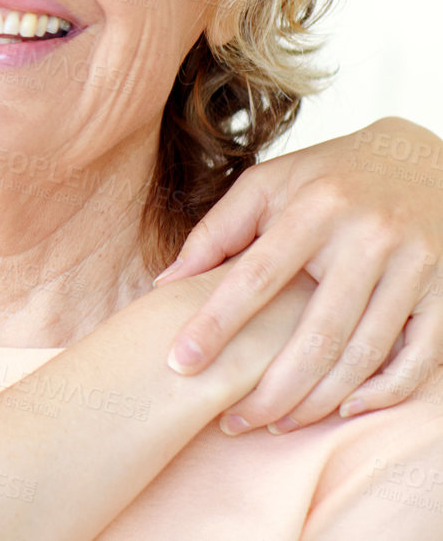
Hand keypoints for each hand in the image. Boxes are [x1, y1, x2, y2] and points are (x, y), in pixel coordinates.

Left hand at [156, 117, 442, 432]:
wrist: (422, 158)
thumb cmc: (327, 178)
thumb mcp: (268, 185)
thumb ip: (216, 232)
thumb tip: (165, 284)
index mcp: (314, 208)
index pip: (255, 277)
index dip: (215, 325)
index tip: (180, 363)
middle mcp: (368, 238)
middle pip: (313, 334)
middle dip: (269, 388)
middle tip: (231, 422)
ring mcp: (413, 267)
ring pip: (362, 354)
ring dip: (316, 400)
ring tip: (275, 423)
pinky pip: (419, 358)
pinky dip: (382, 392)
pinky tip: (343, 410)